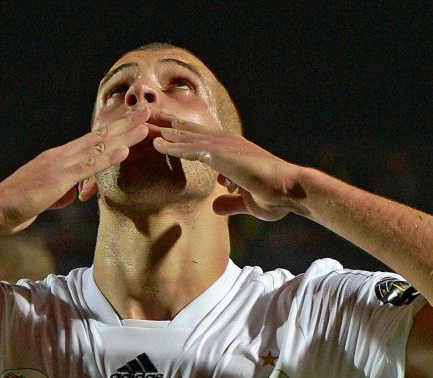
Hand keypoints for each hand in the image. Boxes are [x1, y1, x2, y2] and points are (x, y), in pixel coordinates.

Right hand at [0, 108, 150, 233]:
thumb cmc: (13, 207)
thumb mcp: (43, 199)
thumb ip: (59, 193)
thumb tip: (70, 193)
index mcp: (57, 160)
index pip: (91, 142)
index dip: (114, 131)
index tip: (134, 121)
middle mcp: (59, 156)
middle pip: (98, 137)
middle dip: (125, 123)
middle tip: (148, 109)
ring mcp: (59, 165)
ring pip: (98, 147)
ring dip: (124, 134)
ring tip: (145, 123)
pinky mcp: (57, 179)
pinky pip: (88, 167)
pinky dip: (108, 157)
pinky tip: (125, 149)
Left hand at [150, 113, 307, 219]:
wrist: (290, 191)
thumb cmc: (274, 196)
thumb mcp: (246, 201)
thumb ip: (229, 202)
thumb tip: (215, 207)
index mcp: (231, 151)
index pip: (200, 139)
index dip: (180, 135)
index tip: (161, 131)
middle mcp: (226, 143)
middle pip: (189, 131)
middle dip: (166, 125)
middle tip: (144, 116)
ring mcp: (224, 147)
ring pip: (186, 136)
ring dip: (163, 132)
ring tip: (141, 125)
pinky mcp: (223, 156)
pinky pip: (193, 150)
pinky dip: (174, 147)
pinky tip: (157, 146)